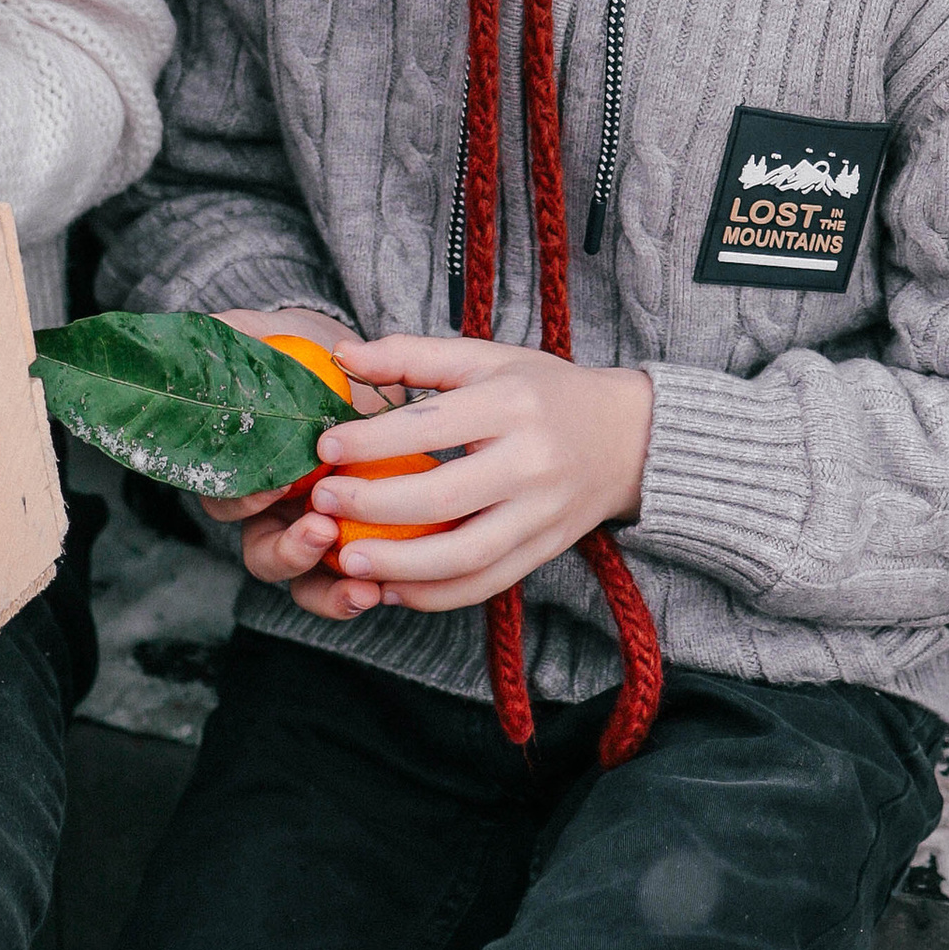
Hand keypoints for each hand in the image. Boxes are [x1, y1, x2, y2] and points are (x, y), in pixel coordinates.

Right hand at [194, 308, 402, 621]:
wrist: (347, 361)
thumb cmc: (290, 350)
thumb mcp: (254, 334)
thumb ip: (230, 334)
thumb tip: (218, 331)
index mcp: (238, 469)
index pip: (225, 498)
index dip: (243, 499)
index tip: (273, 484)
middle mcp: (268, 512)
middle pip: (263, 554)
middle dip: (290, 553)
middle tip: (320, 531)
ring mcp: (309, 529)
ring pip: (306, 583)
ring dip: (329, 590)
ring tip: (362, 587)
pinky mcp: (355, 537)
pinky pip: (351, 579)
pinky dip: (364, 589)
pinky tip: (390, 585)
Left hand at [308, 336, 653, 614]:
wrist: (626, 438)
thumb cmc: (543, 391)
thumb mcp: (485, 358)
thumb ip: (411, 355)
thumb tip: (340, 356)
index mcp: (511, 404)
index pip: (431, 427)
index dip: (371, 441)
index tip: (324, 450)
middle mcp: (530, 463)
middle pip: (443, 498)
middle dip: (374, 507)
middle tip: (322, 505)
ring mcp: (541, 515)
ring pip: (465, 556)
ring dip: (400, 566)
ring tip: (348, 562)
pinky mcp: (544, 552)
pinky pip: (486, 584)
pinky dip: (435, 594)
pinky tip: (391, 588)